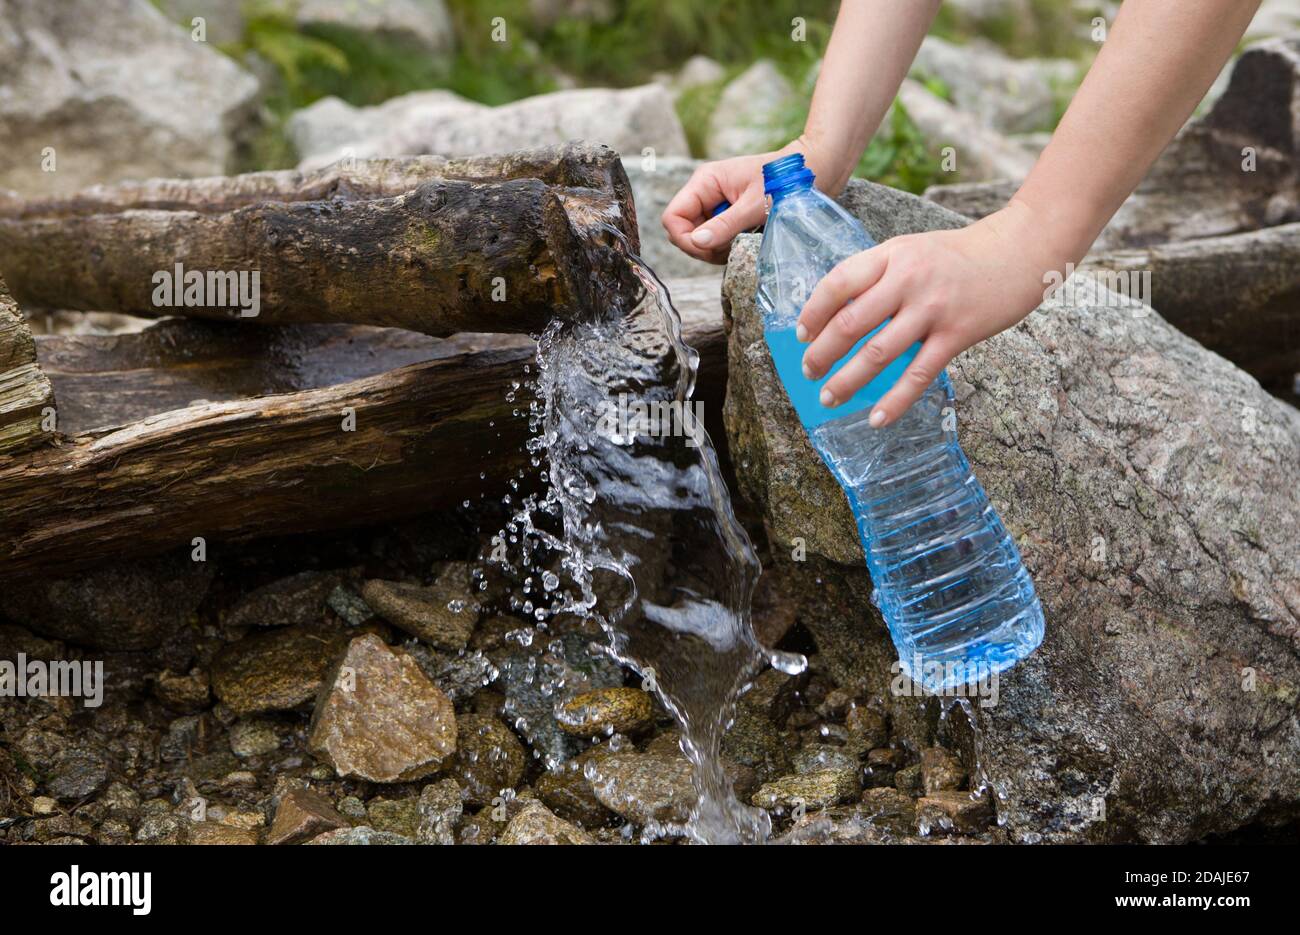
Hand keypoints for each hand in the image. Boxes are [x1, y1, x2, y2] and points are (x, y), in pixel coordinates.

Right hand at [661, 137, 828, 263]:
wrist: (812, 171)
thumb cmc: (784, 182)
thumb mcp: (754, 206)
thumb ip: (725, 225)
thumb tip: (697, 242)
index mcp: (705, 182)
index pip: (673, 217)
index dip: (685, 238)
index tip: (709, 248)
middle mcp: (705, 192)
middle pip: (683, 230)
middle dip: (702, 246)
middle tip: (730, 247)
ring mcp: (715, 204)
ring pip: (699, 237)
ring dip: (716, 248)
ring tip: (742, 241)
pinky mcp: (727, 214)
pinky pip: (715, 237)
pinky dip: (726, 245)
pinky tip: (745, 239)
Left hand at [796, 200, 1058, 426]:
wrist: (1020, 252)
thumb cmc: (959, 256)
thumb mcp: (911, 251)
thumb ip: (877, 276)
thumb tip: (836, 314)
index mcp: (891, 255)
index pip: (838, 283)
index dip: (813, 312)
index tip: (800, 335)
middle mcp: (908, 280)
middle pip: (850, 322)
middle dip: (822, 353)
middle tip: (808, 372)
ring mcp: (933, 308)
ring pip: (878, 353)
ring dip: (848, 381)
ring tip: (829, 398)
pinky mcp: (957, 334)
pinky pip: (918, 374)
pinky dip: (894, 401)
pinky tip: (877, 418)